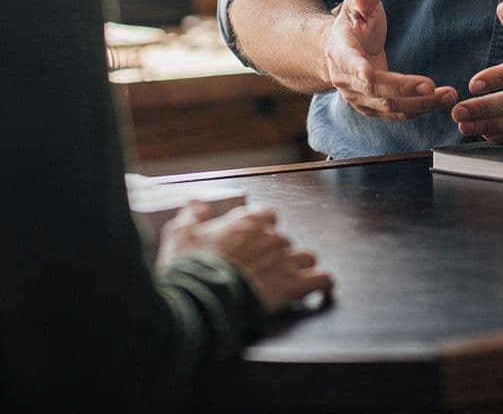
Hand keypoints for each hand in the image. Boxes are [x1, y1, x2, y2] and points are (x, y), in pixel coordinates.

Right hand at [163, 204, 333, 315]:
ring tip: (286, 279)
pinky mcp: (294, 286)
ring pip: (306, 256)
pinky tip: (319, 290)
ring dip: (298, 266)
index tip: (253, 240)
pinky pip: (323, 279)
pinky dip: (323, 284)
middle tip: (260, 269)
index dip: (262, 227)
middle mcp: (271, 237)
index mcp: (248, 222)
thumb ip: (192, 214)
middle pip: (285, 239)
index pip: (268, 214)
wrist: (200, 300)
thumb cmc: (189, 268)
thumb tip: (196, 202)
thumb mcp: (179, 233)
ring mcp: (286, 261)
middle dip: (276, 253)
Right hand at [324, 0, 456, 119]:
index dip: (357, 70)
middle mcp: (346, 81)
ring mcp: (359, 98)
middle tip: (433, 87)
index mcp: (339, 53)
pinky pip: (397, 114)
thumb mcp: (355, 6)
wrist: (337, 53)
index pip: (348, 63)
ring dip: (420, 104)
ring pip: (389, 107)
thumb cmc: (352, 25)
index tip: (369, 73)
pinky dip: (419, 110)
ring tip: (449, 95)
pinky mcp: (373, 108)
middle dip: (405, 90)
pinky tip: (441, 101)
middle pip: (376, 90)